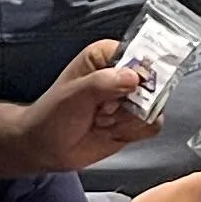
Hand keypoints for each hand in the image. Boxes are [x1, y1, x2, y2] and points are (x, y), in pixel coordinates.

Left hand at [18, 37, 154, 164]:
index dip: (137, 73)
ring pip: (153, 106)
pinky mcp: (135, 120)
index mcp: (107, 56)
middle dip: (129, 103)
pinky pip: (153, 124)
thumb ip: (103, 83)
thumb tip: (135, 78)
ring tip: (101, 121)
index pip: (140, 55)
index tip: (121, 89)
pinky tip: (110, 131)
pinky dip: (132, 132)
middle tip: (104, 110)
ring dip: (127, 120)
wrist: (47, 147)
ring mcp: (131, 98)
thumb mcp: (75, 94)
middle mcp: (122, 74)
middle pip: (152, 83)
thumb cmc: (53, 114)